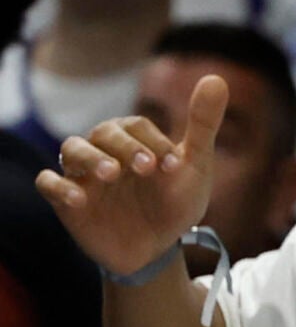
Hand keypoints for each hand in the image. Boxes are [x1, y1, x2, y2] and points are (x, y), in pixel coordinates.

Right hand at [35, 76, 228, 276]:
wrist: (158, 248)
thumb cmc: (176, 201)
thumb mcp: (195, 165)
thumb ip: (202, 124)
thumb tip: (216, 78)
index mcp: (136, 139)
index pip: (137, 127)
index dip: (154, 142)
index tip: (173, 167)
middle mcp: (107, 150)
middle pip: (103, 133)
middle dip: (124, 147)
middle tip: (146, 169)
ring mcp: (84, 174)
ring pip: (71, 149)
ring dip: (90, 158)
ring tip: (111, 174)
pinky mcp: (67, 201)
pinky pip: (48, 183)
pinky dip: (57, 186)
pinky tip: (78, 199)